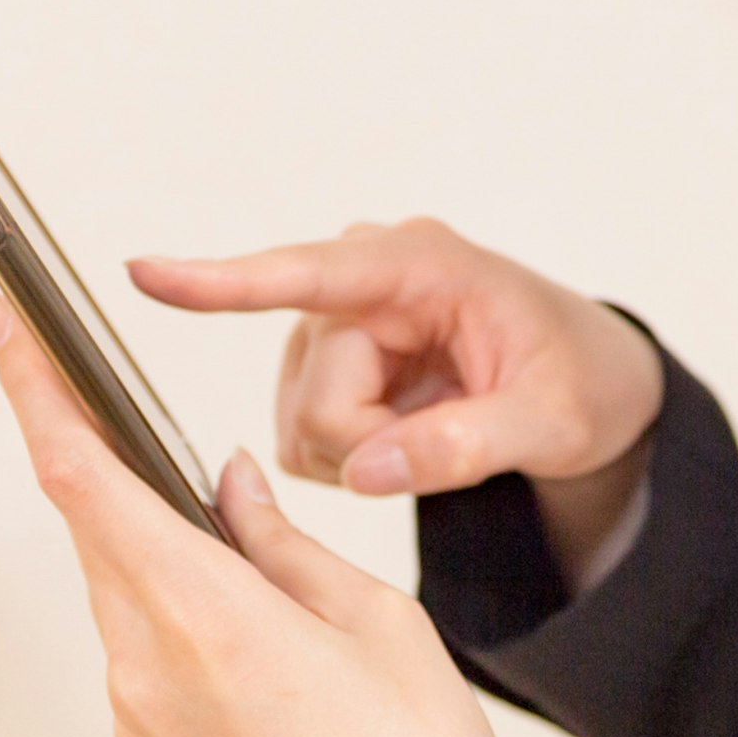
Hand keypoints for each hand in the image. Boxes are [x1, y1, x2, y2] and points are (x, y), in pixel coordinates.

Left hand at [0, 292, 515, 736]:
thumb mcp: (375, 621)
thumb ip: (282, 540)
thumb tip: (225, 483)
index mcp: (205, 616)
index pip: (83, 476)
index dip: (33, 389)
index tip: (6, 323)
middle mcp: (148, 667)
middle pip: (91, 522)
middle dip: (91, 446)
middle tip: (93, 374)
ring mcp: (141, 716)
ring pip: (116, 580)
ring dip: (139, 526)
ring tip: (204, 497)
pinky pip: (138, 639)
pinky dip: (163, 590)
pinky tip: (224, 587)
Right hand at [129, 219, 665, 572]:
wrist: (593, 382)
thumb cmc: (582, 379)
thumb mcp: (551, 420)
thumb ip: (463, 446)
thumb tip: (368, 471)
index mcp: (422, 265)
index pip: (309, 276)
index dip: (224, 282)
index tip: (145, 273)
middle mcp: (367, 279)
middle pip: (313, 396)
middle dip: (372, 445)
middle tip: (450, 442)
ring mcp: (341, 322)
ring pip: (301, 422)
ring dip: (363, 452)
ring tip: (437, 427)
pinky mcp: (329, 360)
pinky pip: (305, 435)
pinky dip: (354, 456)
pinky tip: (406, 432)